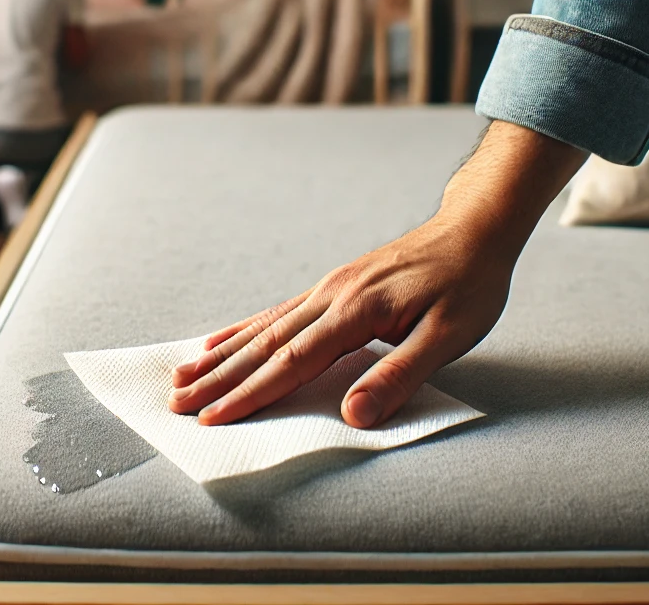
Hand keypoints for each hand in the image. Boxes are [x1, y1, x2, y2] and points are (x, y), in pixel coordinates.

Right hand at [169, 121, 585, 427]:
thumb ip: (399, 375)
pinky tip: (222, 340)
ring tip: (184, 374)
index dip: (252, 393)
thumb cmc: (467, 286)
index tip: (214, 417)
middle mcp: (331, 296)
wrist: (471, 232)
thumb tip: (353, 416)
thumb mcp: (450, 336)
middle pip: (265, 343)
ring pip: (264, 327)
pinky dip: (244, 329)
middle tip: (177, 402)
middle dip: (220, 377)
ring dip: (222, 354)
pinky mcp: (331, 287)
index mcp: (356, 311)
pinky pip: (277, 312)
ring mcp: (327, 288)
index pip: (293, 360)